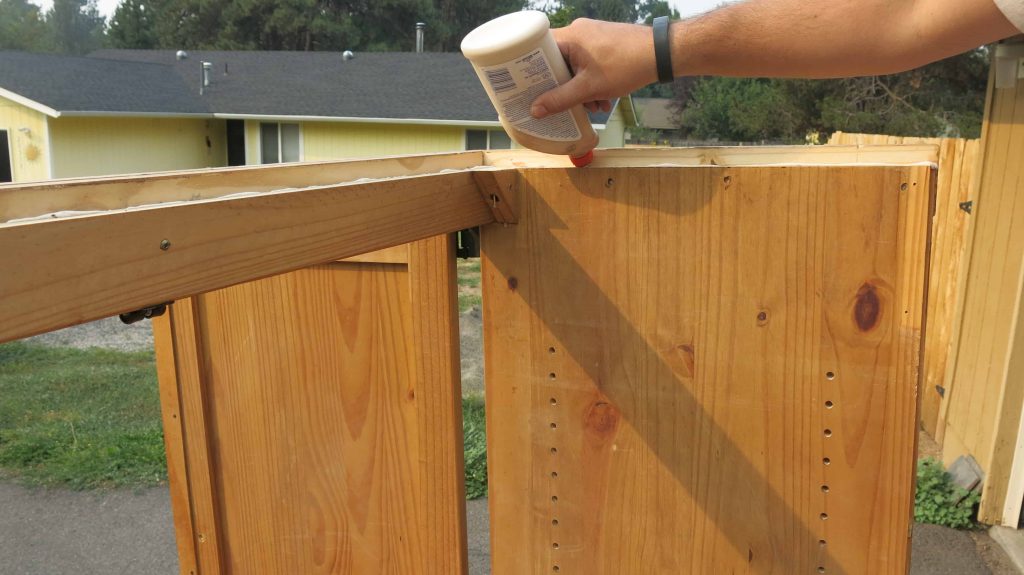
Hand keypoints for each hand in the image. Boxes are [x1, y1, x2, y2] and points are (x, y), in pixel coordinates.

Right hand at [531, 19, 657, 118]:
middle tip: (563, 104)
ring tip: (594, 105)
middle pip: (556, 62)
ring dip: (580, 89)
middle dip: (562, 87)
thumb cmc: (626, 66)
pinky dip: (592, 82)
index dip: (529, 70)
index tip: (526, 88)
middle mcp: (578, 32)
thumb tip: (535, 110)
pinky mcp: (603, 43)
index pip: (537, 49)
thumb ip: (560, 100)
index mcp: (570, 37)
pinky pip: (587, 64)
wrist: (661, 54)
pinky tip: (603, 98)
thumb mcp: (589, 88)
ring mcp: (591, 36)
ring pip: (573, 66)